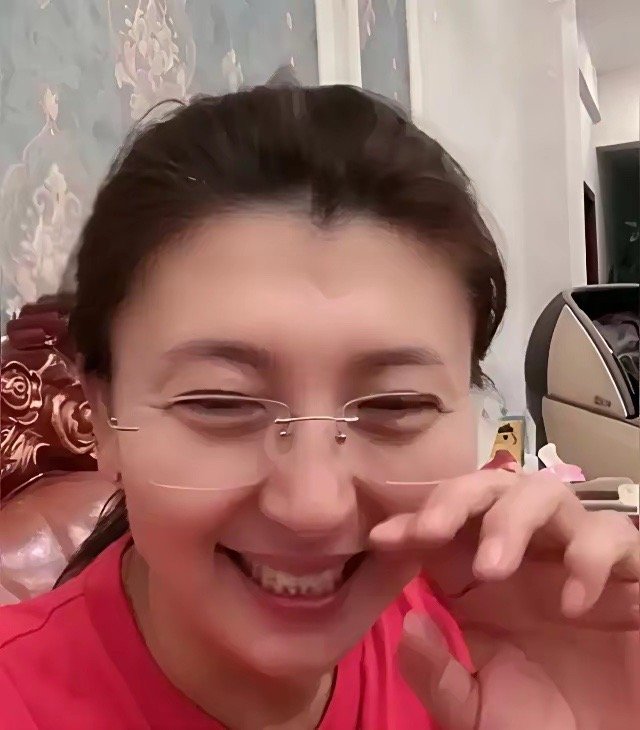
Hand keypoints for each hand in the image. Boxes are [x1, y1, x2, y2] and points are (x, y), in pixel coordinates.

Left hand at [370, 468, 639, 729]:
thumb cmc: (543, 727)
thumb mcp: (477, 715)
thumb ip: (439, 678)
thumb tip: (409, 627)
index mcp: (478, 579)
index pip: (442, 526)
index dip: (412, 522)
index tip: (383, 539)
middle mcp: (523, 557)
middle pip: (490, 488)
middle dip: (456, 500)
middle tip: (431, 532)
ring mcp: (571, 558)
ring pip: (546, 492)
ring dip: (512, 518)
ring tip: (492, 569)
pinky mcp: (626, 573)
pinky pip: (612, 534)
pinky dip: (590, 556)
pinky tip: (572, 603)